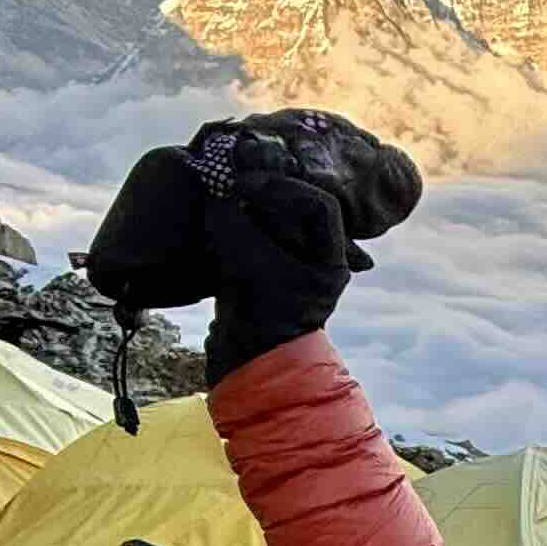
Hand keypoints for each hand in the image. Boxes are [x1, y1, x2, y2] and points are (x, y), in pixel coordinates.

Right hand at [204, 168, 357, 384]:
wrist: (244, 359)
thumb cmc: (255, 312)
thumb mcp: (244, 258)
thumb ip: (231, 218)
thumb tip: (216, 186)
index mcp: (330, 260)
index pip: (319, 204)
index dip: (283, 187)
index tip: (246, 186)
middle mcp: (320, 262)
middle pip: (300, 210)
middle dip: (266, 195)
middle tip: (233, 187)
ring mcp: (296, 269)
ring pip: (280, 222)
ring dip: (252, 207)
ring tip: (225, 198)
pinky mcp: (271, 274)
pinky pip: (263, 237)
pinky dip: (243, 223)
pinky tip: (221, 215)